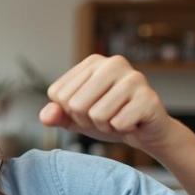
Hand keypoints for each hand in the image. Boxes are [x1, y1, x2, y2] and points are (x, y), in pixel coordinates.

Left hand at [39, 54, 183, 155]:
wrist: (146, 131)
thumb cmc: (109, 119)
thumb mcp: (76, 118)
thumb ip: (57, 115)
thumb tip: (45, 116)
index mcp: (93, 62)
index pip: (57, 95)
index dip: (69, 112)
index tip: (90, 109)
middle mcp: (113, 63)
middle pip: (75, 105)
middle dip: (87, 121)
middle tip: (106, 117)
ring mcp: (134, 78)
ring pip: (97, 115)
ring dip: (106, 127)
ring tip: (119, 118)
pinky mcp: (148, 97)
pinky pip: (118, 123)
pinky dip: (123, 130)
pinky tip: (133, 122)